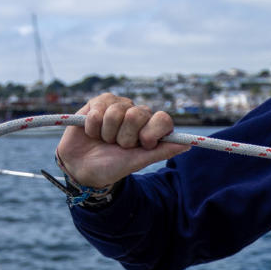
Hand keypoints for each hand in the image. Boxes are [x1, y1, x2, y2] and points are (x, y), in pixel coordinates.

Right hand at [55, 94, 183, 188]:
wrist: (81, 167)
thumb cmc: (111, 166)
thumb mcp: (137, 162)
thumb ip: (162, 151)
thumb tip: (189, 145)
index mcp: (151, 128)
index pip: (163, 119)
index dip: (152, 132)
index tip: (143, 144)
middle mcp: (137, 114)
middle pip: (137, 115)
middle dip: (124, 136)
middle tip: (118, 145)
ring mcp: (118, 106)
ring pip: (116, 113)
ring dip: (107, 133)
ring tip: (104, 140)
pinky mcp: (98, 102)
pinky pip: (98, 110)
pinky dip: (93, 127)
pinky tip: (92, 132)